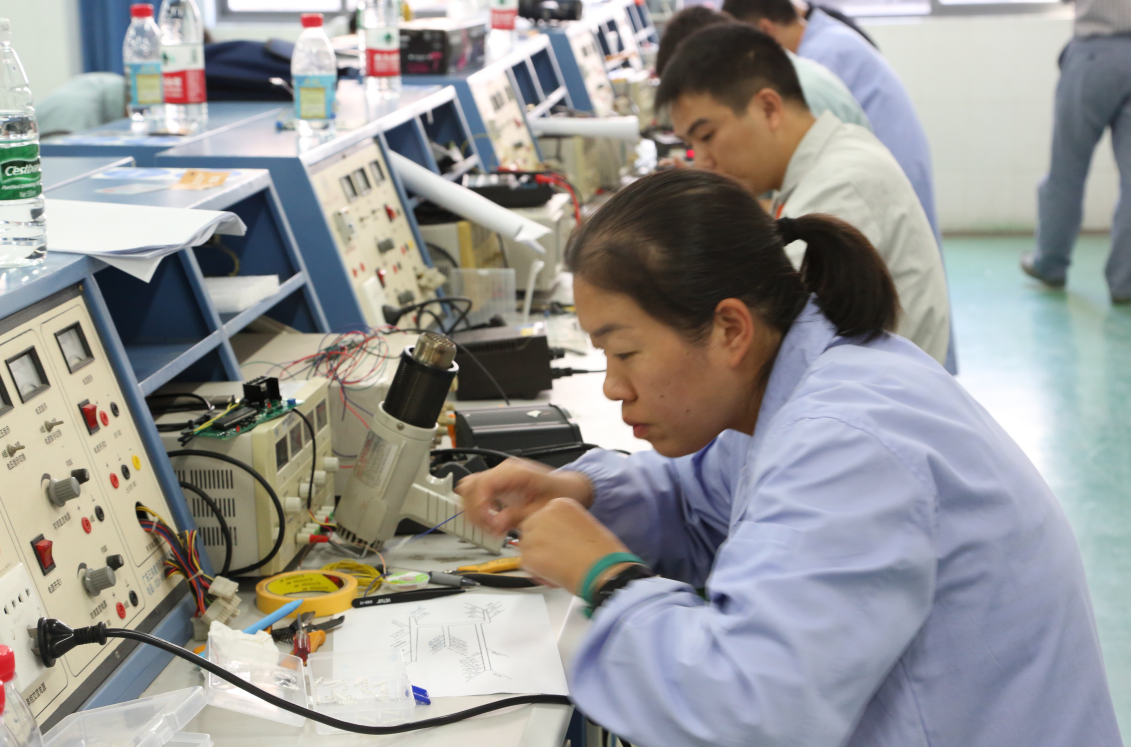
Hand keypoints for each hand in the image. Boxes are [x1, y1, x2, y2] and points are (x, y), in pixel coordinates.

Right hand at [455, 459, 594, 536]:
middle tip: (488, 528)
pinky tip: (492, 520)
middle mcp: (504, 471)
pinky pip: (477, 492)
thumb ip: (517, 516)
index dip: (479, 505)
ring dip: (474, 509)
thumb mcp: (541, 509)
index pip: (483, 484)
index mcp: (515, 472)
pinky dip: (479, 508)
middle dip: (475, 510)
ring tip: (489, 526)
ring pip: (470, 488)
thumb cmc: (561, 494)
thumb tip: (496, 525)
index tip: (487, 523)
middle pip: (471, 485)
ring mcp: (500, 476)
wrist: (569, 488)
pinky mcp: (498, 484)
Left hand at [519, 497, 629, 596]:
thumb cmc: (602, 551)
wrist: (604, 571)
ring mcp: (534, 536)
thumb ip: (564, 525)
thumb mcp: (584, 524)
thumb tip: (555, 536)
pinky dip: (537, 571)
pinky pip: (526, 564)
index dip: (549, 532)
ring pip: (526, 547)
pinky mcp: (529, 557)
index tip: (559, 541)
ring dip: (537, 557)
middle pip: (529, 528)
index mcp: (559, 504)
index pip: (541, 515)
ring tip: (558, 566)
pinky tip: (554, 574)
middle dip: (539, 542)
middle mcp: (543, 515)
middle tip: (555, 555)